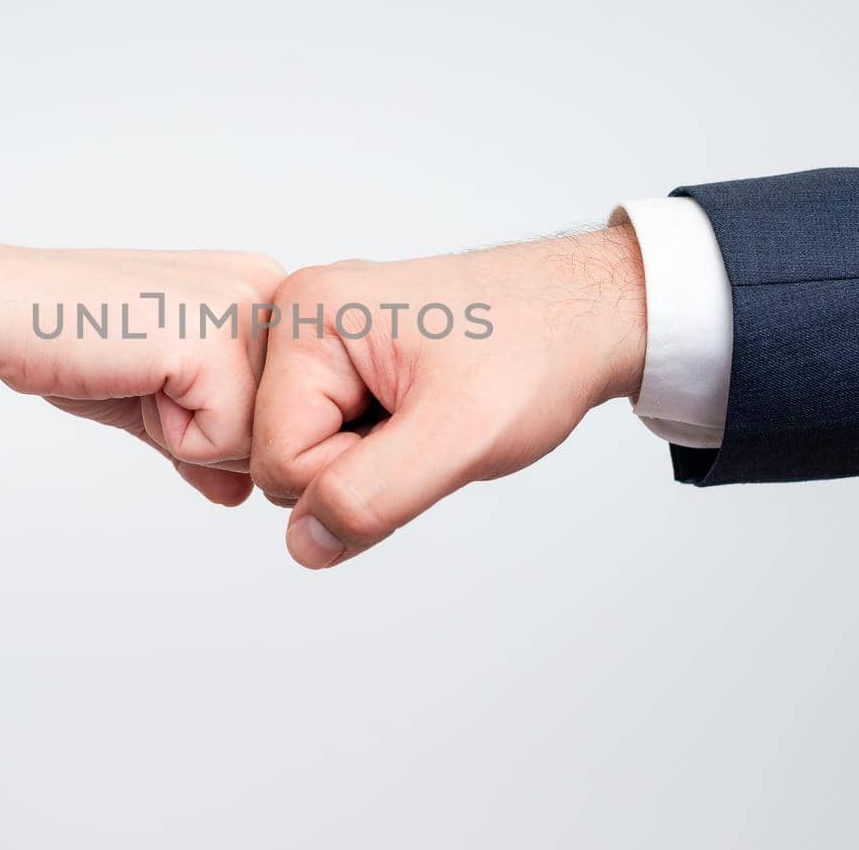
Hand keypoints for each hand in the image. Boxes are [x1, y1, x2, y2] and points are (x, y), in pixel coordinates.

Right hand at [0, 237, 284, 505]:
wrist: (7, 312)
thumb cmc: (71, 339)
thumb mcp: (160, 395)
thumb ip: (208, 438)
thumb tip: (241, 494)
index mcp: (263, 290)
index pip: (290, 407)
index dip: (218, 420)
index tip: (159, 371)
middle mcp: (270, 291)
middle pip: (284, 428)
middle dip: (210, 431)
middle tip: (146, 375)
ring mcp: (248, 313)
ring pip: (261, 444)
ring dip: (190, 434)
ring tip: (141, 375)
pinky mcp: (217, 345)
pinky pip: (225, 443)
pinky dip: (173, 435)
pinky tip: (137, 379)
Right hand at [250, 226, 646, 567]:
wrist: (579, 314)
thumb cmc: (532, 349)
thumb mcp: (460, 435)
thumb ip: (371, 496)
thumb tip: (304, 544)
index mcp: (305, 316)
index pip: (278, 460)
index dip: (353, 478)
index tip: (421, 430)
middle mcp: (295, 317)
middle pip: (281, 457)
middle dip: (358, 467)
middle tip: (427, 422)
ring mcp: (317, 337)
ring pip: (306, 455)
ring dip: (371, 459)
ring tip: (426, 413)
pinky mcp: (338, 359)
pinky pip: (329, 438)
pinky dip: (377, 445)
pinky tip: (418, 412)